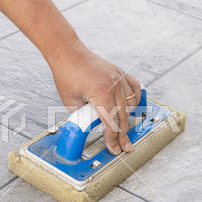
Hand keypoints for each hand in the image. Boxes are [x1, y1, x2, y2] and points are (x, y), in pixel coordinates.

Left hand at [47, 39, 140, 154]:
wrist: (68, 53)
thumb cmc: (66, 74)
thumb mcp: (70, 102)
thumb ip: (84, 115)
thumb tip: (94, 126)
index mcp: (100, 93)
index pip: (110, 122)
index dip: (112, 138)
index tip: (114, 148)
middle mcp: (113, 85)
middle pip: (122, 116)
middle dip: (122, 134)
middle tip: (123, 146)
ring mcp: (119, 78)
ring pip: (130, 104)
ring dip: (126, 118)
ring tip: (122, 129)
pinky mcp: (120, 73)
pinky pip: (134, 89)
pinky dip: (135, 100)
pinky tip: (131, 108)